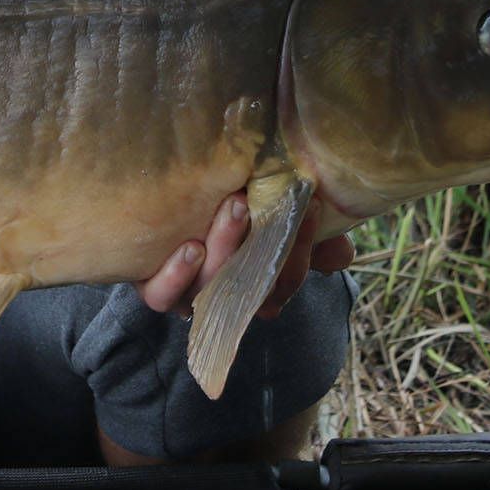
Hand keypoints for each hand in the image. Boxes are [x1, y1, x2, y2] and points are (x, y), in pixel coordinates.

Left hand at [134, 192, 354, 319]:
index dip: (301, 254)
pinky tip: (189, 248)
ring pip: (208, 288)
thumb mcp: (268, 208)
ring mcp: (185, 290)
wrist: (159, 192)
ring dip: (224, 250)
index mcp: (252, 280)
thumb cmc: (226, 202)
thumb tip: (342, 252)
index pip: (284, 283)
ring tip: (233, 208)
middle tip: (267, 202)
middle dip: (265, 248)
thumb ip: (303, 228)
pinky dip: (175, 278)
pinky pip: (160, 297)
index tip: (311, 206)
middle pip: (250, 289)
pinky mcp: (148, 282)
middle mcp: (220, 291)